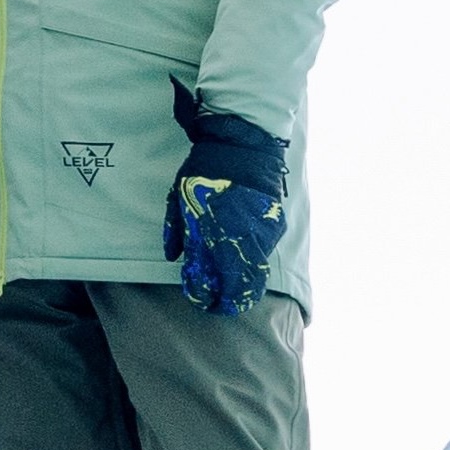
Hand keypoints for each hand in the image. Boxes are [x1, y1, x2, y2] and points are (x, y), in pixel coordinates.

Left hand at [168, 95, 288, 311]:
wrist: (241, 144)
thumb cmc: (205, 170)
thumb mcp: (179, 198)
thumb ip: (177, 231)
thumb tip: (175, 258)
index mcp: (214, 233)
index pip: (214, 281)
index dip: (207, 297)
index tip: (202, 301)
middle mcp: (241, 238)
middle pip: (241, 286)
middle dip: (231, 300)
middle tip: (222, 305)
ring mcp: (261, 232)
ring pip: (258, 273)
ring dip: (246, 286)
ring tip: (235, 292)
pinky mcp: (274, 223)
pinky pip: (265, 252)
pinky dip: (255, 262)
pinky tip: (246, 263)